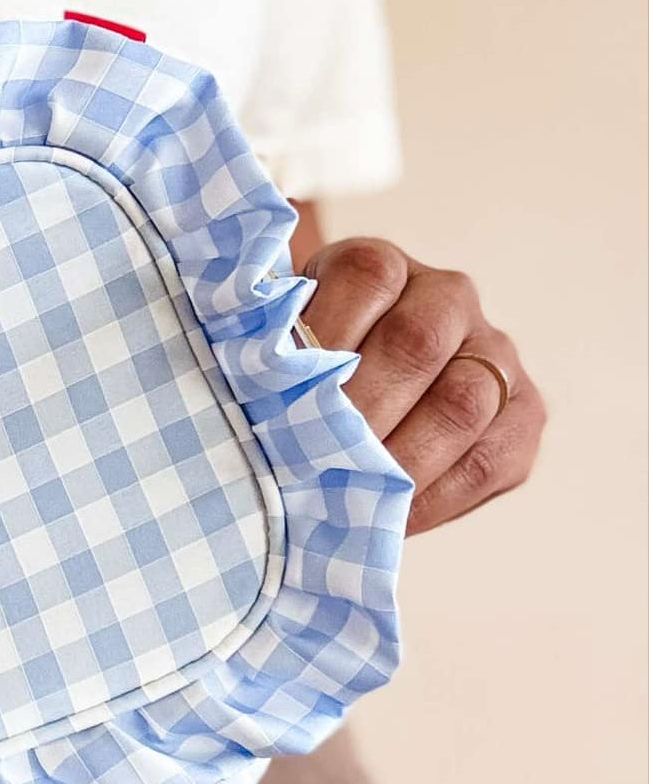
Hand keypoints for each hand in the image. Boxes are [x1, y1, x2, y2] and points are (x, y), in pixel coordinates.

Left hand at [300, 238, 545, 533]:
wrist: (366, 393)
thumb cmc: (307, 371)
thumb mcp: (285, 347)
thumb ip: (277, 359)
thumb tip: (259, 400)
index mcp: (383, 266)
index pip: (366, 279)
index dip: (324, 335)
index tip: (281, 390)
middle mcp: (447, 296)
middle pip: (415, 342)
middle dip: (359, 412)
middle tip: (312, 461)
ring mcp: (494, 352)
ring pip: (463, 401)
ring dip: (402, 459)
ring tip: (353, 496)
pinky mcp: (524, 412)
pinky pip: (489, 458)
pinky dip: (437, 496)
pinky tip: (394, 517)